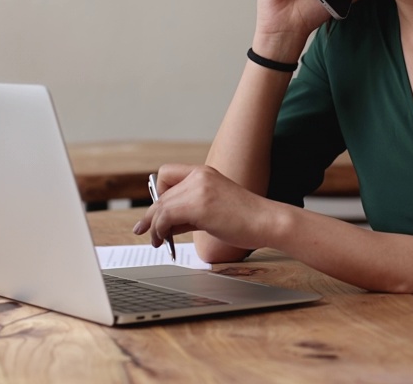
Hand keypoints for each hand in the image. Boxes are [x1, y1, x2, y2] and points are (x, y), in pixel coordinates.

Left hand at [132, 164, 284, 252]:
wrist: (266, 221)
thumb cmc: (245, 219)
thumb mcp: (212, 210)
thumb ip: (189, 213)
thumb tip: (165, 225)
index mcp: (204, 172)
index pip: (167, 174)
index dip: (159, 193)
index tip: (158, 211)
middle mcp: (199, 175)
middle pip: (162, 194)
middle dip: (151, 215)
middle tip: (145, 230)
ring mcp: (199, 188)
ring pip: (161, 206)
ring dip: (153, 225)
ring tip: (155, 240)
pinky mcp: (199, 204)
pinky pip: (166, 216)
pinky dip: (159, 229)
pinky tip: (163, 239)